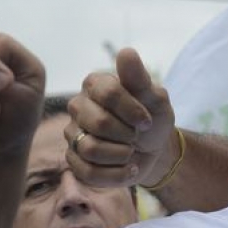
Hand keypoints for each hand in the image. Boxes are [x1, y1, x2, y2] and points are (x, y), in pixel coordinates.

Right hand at [65, 48, 175, 186]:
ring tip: (132, 152)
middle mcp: (78, 107)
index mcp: (95, 85)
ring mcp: (73, 134)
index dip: (131, 110)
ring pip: (90, 149)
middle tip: (137, 135)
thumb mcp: (154, 97)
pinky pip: (88, 172)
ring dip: (121, 154)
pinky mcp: (74, 161)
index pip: (108, 93)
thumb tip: (126, 52)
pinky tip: (129, 168)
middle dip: (127, 134)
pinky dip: (116, 174)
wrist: (154, 148)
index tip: (147, 120)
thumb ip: (139, 78)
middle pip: (98, 123)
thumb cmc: (152, 117)